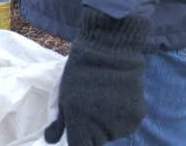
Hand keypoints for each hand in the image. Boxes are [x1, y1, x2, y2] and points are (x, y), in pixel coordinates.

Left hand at [45, 7, 149, 145]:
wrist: (109, 52)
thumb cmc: (79, 73)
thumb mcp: (64, 96)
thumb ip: (60, 122)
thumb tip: (50, 140)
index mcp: (80, 125)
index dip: (78, 140)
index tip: (78, 130)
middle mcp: (103, 130)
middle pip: (97, 141)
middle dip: (92, 131)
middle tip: (89, 107)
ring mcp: (122, 125)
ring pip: (112, 134)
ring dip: (107, 124)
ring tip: (103, 100)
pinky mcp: (137, 117)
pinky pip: (126, 126)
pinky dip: (121, 118)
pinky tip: (117, 99)